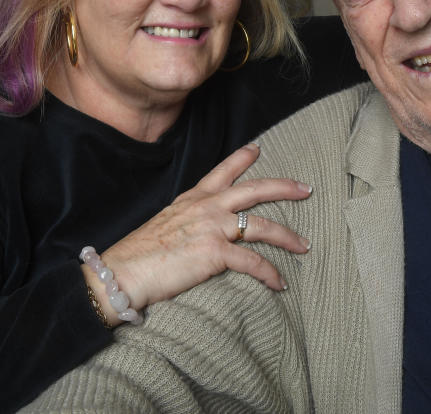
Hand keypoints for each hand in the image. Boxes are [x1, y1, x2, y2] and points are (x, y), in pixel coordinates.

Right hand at [83, 143, 312, 325]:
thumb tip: (200, 230)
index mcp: (193, 198)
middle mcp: (207, 207)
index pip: (222, 170)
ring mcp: (213, 228)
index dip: (242, 158)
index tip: (258, 148)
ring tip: (304, 246)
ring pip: (263, 227)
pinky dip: (270, 274)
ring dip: (288, 237)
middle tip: (307, 189)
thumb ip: (189, 220)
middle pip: (255, 190)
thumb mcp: (166, 223)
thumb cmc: (139, 254)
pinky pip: (253, 263)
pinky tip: (280, 284)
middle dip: (285, 188)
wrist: (123, 272)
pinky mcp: (215, 253)